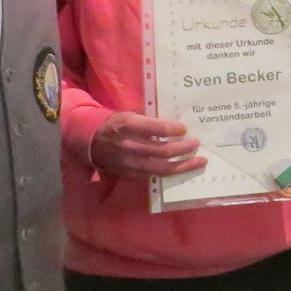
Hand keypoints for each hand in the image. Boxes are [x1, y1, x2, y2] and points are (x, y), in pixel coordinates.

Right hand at [90, 112, 204, 176]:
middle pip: (162, 151)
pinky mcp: (131, 175)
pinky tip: (184, 168)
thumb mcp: (129, 115)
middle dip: (183, 149)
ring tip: (199, 161)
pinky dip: (172, 172)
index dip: (172, 130)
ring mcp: (130, 163)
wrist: (90, 143)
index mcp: (127, 126)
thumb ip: (149, 120)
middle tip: (196, 143)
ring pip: (161, 168)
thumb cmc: (115, 125)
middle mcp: (129, 146)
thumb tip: (176, 125)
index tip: (184, 129)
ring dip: (183, 165)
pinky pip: (155, 176)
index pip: (155, 129)